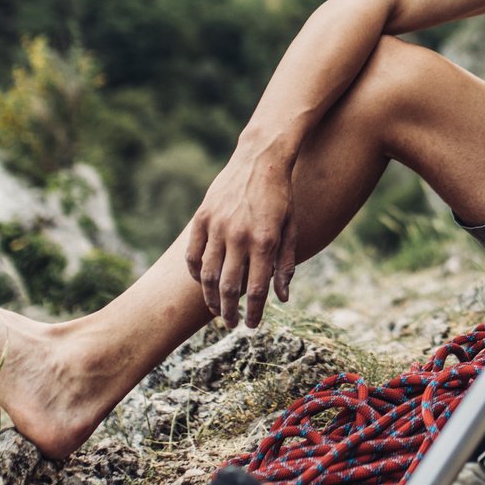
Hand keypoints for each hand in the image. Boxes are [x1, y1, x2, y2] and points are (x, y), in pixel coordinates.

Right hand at [186, 145, 299, 329]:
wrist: (260, 159)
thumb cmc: (281, 196)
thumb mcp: (291, 229)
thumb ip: (285, 264)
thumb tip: (281, 298)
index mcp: (264, 240)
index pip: (256, 288)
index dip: (254, 312)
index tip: (252, 325)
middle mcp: (239, 235)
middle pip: (229, 286)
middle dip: (230, 312)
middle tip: (231, 325)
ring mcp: (217, 226)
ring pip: (207, 274)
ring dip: (211, 297)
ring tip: (217, 310)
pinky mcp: (202, 217)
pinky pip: (192, 253)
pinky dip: (195, 273)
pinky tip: (202, 283)